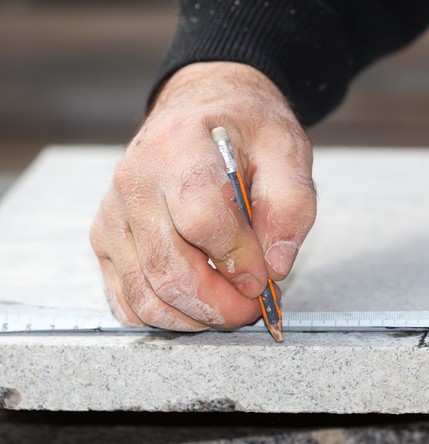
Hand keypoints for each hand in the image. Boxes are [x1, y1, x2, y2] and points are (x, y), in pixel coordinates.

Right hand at [91, 62, 315, 330]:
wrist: (201, 110)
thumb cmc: (245, 131)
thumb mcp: (287, 151)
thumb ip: (291, 207)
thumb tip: (276, 267)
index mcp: (180, 148)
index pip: (202, 220)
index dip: (239, 260)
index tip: (266, 277)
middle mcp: (135, 181)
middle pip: (169, 268)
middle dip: (221, 304)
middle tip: (254, 307)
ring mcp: (113, 214)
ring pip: (146, 295)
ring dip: (196, 317)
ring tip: (232, 306)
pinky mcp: (106, 240)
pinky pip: (128, 300)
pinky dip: (168, 316)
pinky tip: (200, 305)